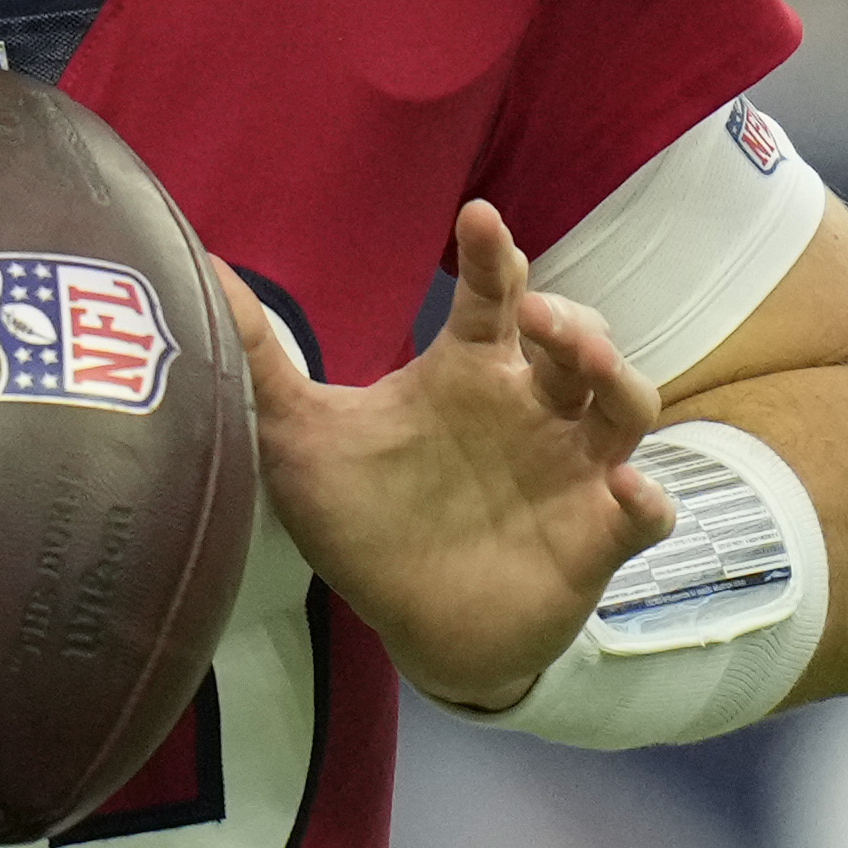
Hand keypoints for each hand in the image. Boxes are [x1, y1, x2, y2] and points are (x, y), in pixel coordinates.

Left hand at [226, 201, 671, 710]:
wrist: (413, 628)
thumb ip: (259, 358)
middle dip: (567, 315)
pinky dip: (647, 498)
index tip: (478, 218)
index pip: (493, 294)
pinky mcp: (597, 535)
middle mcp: (531, 408)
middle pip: (576, 336)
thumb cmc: (367, 523)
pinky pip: (644, 509)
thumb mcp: (300, 439)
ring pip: (626, 403)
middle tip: (531, 312)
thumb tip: (199, 271)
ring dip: (616, 375)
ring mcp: (572, 469)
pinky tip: (628, 493)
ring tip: (585, 361)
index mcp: (469, 373)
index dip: (493, 253)